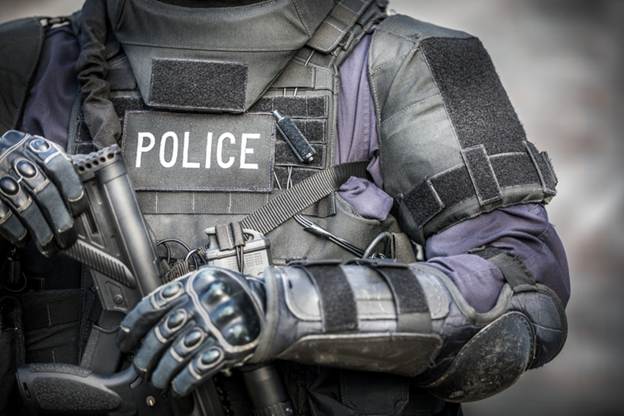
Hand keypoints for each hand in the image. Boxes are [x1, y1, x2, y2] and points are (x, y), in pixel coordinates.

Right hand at [0, 130, 85, 254]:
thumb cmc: (22, 162)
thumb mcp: (40, 157)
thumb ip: (60, 170)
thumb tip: (89, 190)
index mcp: (36, 149)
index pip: (60, 167)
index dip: (73, 190)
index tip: (79, 209)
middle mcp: (17, 160)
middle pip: (45, 192)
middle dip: (60, 218)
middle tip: (67, 236)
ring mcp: (0, 176)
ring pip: (26, 208)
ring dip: (41, 231)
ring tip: (49, 245)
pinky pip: (4, 215)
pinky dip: (16, 231)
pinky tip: (24, 239)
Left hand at [117, 267, 263, 395]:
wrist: (271, 305)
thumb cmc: (237, 293)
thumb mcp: (208, 280)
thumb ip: (181, 291)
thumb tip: (150, 315)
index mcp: (193, 285)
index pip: (152, 305)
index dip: (133, 326)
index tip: (126, 340)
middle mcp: (201, 305)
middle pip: (160, 334)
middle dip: (145, 356)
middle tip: (141, 367)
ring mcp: (215, 327)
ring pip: (176, 354)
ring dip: (162, 373)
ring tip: (158, 380)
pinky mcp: (228, 348)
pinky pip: (198, 369)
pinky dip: (184, 381)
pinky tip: (178, 386)